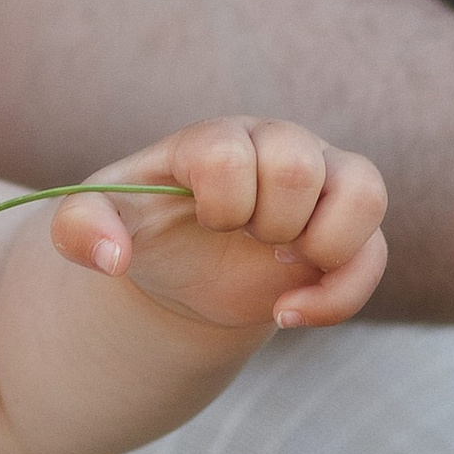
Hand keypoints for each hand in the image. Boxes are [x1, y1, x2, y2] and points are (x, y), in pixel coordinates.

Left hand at [52, 120, 387, 331]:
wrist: (179, 267)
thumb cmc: (140, 229)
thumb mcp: (91, 225)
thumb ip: (79, 228)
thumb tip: (112, 257)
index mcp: (216, 139)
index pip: (232, 153)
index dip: (219, 200)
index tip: (203, 222)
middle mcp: (278, 147)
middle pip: (300, 166)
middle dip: (266, 221)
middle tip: (242, 239)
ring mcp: (321, 184)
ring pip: (365, 191)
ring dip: (321, 246)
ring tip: (280, 268)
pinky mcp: (346, 230)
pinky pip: (375, 253)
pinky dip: (339, 296)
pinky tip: (287, 315)